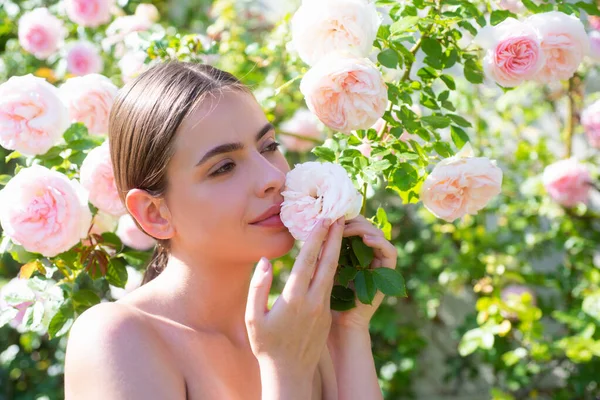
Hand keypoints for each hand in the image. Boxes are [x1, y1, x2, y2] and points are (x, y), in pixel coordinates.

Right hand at [244, 217, 344, 388]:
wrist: (289, 372)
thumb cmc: (266, 344)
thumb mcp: (253, 317)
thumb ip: (258, 287)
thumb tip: (265, 261)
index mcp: (294, 300)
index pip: (308, 262)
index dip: (316, 239)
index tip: (322, 220)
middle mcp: (313, 302)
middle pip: (328, 263)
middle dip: (334, 238)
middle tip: (339, 217)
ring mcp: (324, 308)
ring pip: (332, 274)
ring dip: (335, 250)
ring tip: (338, 231)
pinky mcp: (328, 314)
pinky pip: (331, 285)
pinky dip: (332, 267)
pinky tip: (331, 257)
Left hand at [332, 215, 397, 330]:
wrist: (338, 324)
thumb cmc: (325, 298)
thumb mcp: (323, 267)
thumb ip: (324, 249)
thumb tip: (316, 225)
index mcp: (352, 252)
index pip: (354, 225)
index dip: (345, 218)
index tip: (332, 215)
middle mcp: (367, 255)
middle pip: (367, 226)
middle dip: (353, 220)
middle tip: (339, 219)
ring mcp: (378, 264)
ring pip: (378, 235)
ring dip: (364, 228)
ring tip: (348, 228)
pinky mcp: (386, 274)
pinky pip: (390, 252)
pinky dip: (380, 242)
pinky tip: (367, 240)